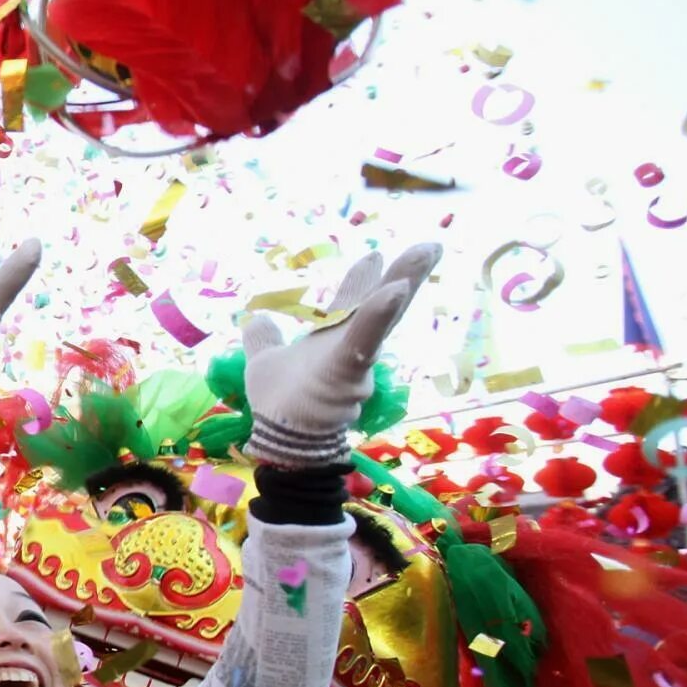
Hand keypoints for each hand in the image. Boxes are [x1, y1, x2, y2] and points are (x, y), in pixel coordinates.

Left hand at [241, 245, 438, 466]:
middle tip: (430, 246)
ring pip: (382, 317)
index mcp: (333, 341)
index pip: (353, 304)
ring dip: (403, 283)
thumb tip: (256, 317)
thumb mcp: (264, 362)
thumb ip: (264, 340)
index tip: (373, 256)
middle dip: (406, 273)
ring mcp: (355, 359)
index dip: (364, 280)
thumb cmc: (281, 405)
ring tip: (425, 252)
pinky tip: (394, 289)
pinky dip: (377, 315)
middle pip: (383, 304)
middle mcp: (352, 347)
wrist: (283, 441)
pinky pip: (364, 340)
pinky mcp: (348, 371)